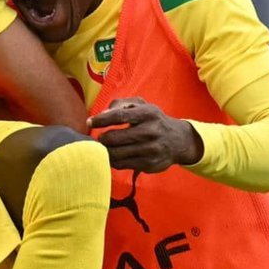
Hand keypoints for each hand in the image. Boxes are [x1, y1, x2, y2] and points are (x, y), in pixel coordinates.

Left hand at [89, 97, 204, 172]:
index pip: (119, 116)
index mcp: (148, 114)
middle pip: (115, 138)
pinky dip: (113, 160)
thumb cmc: (154, 120)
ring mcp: (150, 150)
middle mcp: (150, 132)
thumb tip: (103, 114)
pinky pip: (122, 164)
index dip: (101, 120)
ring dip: (105, 151)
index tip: (90, 122)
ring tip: (102, 147)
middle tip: (98, 138)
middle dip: (102, 138)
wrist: (178, 141)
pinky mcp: (148, 165)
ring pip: (116, 154)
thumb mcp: (142, 105)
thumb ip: (121, 104)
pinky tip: (112, 156)